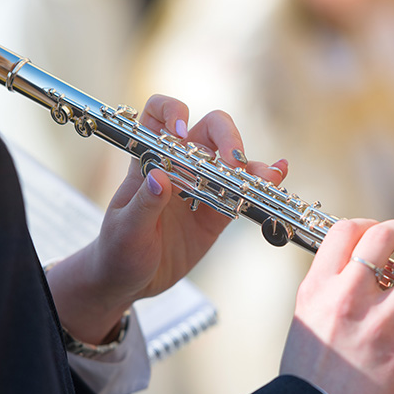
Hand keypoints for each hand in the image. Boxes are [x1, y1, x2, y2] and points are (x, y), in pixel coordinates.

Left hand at [47, 94, 287, 343]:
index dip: (172, 111)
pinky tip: (276, 178)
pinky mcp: (216, 214)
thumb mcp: (125, 229)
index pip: (158, 115)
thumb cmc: (117, 251)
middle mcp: (179, 167)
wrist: (129, 282)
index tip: (181, 131)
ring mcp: (201, 188)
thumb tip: (161, 177)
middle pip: (209, 130)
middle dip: (226, 137)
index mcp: (148, 161)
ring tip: (267, 176)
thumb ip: (144, 204)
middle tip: (233, 163)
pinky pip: (241, 193)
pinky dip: (261, 183)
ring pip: (231, 160)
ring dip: (251, 164)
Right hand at [280, 218, 393, 393]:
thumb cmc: (307, 370)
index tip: (378, 232)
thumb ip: (328, 291)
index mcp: (318, 288)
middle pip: (381, 241)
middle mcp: (346, 298)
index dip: (365, 223)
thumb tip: (355, 272)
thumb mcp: (306, 318)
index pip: (343, 233)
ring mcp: (377, 325)